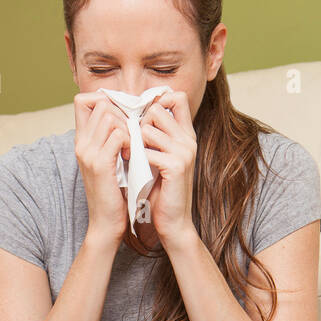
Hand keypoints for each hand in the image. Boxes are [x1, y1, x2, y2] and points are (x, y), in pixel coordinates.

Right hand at [73, 92, 129, 247]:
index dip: (105, 101)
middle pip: (101, 104)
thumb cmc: (113, 193)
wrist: (106, 224)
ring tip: (131, 147)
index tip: (122, 117)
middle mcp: (81, 143)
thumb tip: (127, 117)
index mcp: (82, 141)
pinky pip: (118, 134)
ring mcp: (88, 152)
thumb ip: (111, 139)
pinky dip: (129, 141)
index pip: (83, 100)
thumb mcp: (109, 161)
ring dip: (127, 128)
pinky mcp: (99, 164)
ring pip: (110, 116)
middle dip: (123, 114)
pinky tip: (131, 156)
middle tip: (132, 135)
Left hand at [138, 89, 197, 247]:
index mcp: (186, 134)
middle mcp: (188, 139)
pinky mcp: (176, 166)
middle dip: (139, 123)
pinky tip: (133, 169)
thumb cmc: (162, 191)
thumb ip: (155, 137)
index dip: (157, 101)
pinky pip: (147, 150)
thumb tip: (137, 115)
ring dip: (134, 142)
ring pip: (148, 128)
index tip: (141, 117)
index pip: (177, 97)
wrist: (173, 222)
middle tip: (133, 143)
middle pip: (157, 108)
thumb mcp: (160, 157)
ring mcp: (184, 152)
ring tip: (131, 157)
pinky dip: (136, 159)